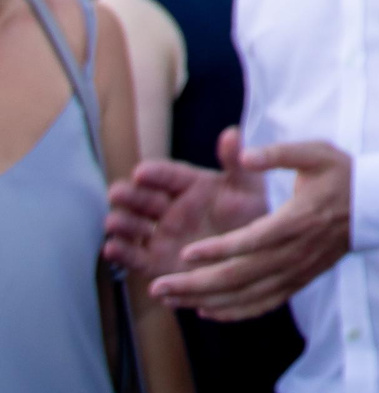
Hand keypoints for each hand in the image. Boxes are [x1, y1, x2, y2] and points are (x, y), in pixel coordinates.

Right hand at [105, 127, 268, 282]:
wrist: (253, 252)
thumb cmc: (250, 213)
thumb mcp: (248, 186)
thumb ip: (236, 162)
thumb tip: (232, 132)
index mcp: (189, 185)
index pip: (167, 176)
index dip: (154, 173)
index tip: (141, 171)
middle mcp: (169, 208)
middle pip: (144, 199)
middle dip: (129, 195)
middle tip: (117, 193)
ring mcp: (161, 234)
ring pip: (134, 227)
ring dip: (122, 223)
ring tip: (113, 221)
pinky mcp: (156, 261)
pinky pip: (135, 257)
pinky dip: (121, 253)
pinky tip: (111, 248)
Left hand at [149, 137, 352, 320]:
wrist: (377, 207)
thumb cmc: (342, 176)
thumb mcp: (315, 153)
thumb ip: (279, 153)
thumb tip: (246, 155)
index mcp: (296, 221)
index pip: (252, 241)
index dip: (218, 250)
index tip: (185, 253)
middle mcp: (294, 252)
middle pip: (240, 276)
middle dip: (195, 285)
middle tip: (159, 286)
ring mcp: (297, 271)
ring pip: (246, 295)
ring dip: (205, 301)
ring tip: (170, 300)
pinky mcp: (299, 280)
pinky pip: (264, 304)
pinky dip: (234, 312)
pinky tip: (207, 312)